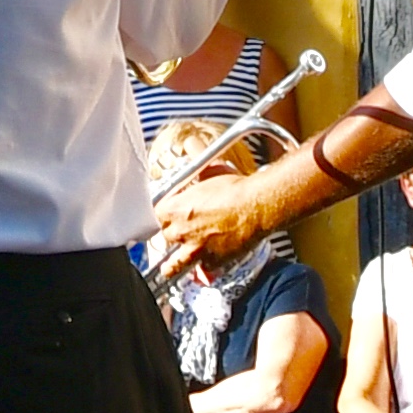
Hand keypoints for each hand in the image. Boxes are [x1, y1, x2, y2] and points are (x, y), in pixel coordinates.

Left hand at [145, 159, 294, 281]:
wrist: (257, 206)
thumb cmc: (237, 188)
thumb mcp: (212, 169)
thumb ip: (197, 156)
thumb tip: (192, 143)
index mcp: (176, 208)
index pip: (155, 215)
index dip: (161, 215)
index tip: (165, 215)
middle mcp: (181, 230)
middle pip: (165, 237)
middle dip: (170, 235)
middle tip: (176, 233)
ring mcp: (196, 248)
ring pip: (174, 264)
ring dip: (171, 265)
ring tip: (167, 269)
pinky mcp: (213, 261)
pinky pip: (203, 268)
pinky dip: (204, 266)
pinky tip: (205, 264)